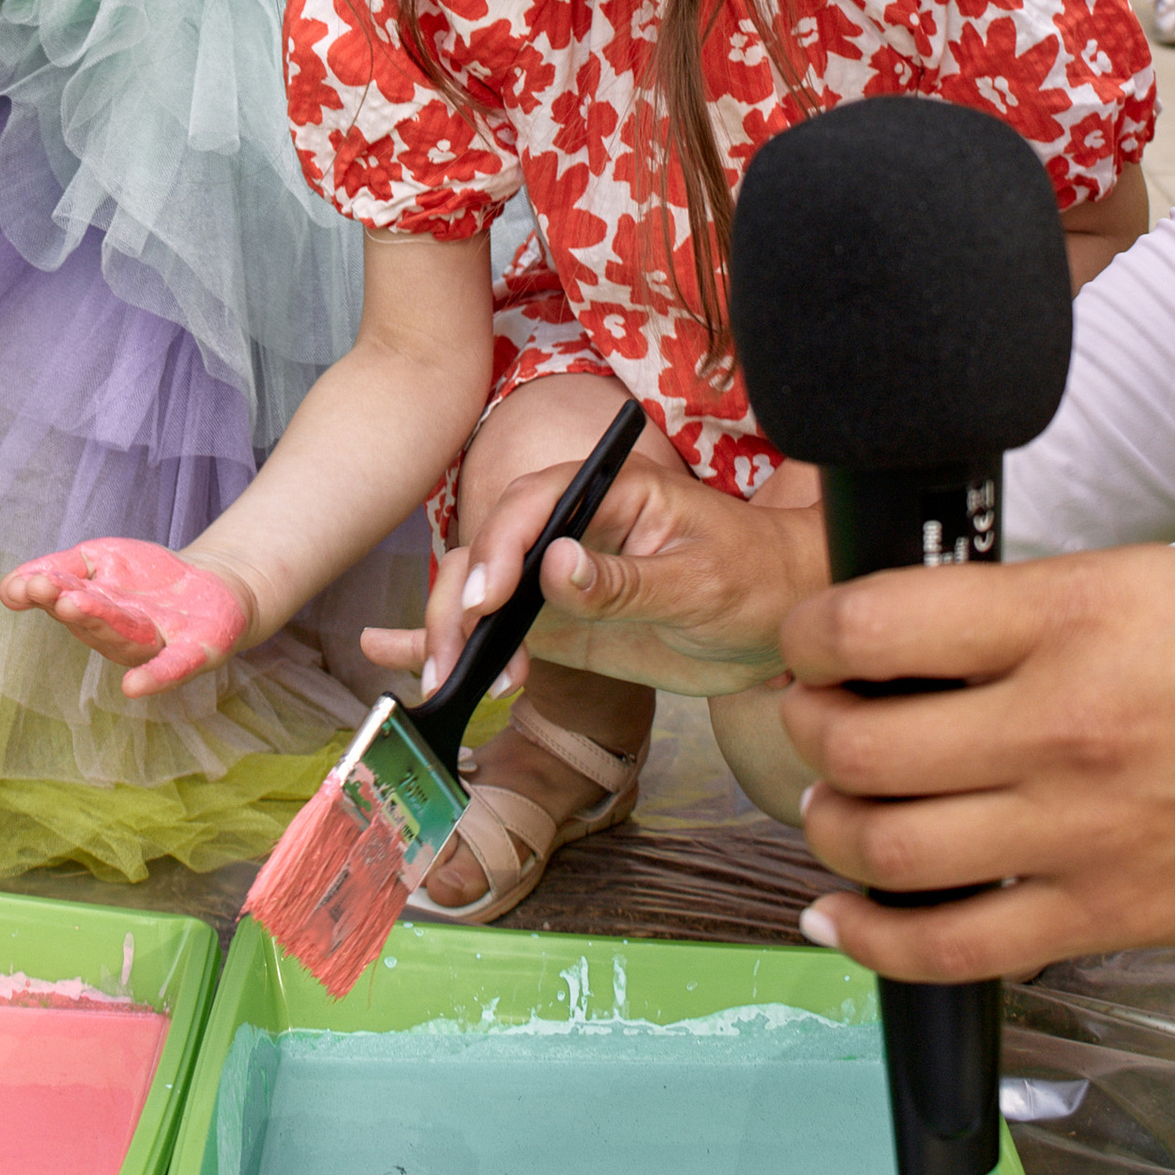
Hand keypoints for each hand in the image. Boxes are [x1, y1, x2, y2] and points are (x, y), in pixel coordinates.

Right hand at [0, 537, 253, 696]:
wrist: (212, 583)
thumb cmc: (144, 578)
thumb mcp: (99, 560)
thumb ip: (59, 569)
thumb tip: (9, 587)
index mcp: (91, 611)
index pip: (63, 599)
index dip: (44, 592)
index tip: (22, 585)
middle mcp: (117, 634)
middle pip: (93, 620)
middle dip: (72, 605)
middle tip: (48, 590)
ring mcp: (155, 645)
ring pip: (124, 636)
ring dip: (101, 623)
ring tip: (75, 604)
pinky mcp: (193, 653)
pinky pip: (172, 668)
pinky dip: (154, 677)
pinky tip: (134, 687)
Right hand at [361, 451, 826, 699]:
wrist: (781, 615)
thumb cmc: (754, 578)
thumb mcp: (699, 582)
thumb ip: (625, 581)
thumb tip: (554, 567)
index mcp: (608, 495)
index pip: (533, 504)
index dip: (499, 548)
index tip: (485, 602)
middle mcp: (570, 530)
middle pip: (491, 551)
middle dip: (460, 602)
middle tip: (456, 658)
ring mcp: (558, 578)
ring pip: (481, 592)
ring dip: (449, 631)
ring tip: (440, 679)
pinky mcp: (559, 623)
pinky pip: (496, 629)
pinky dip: (447, 638)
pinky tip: (393, 649)